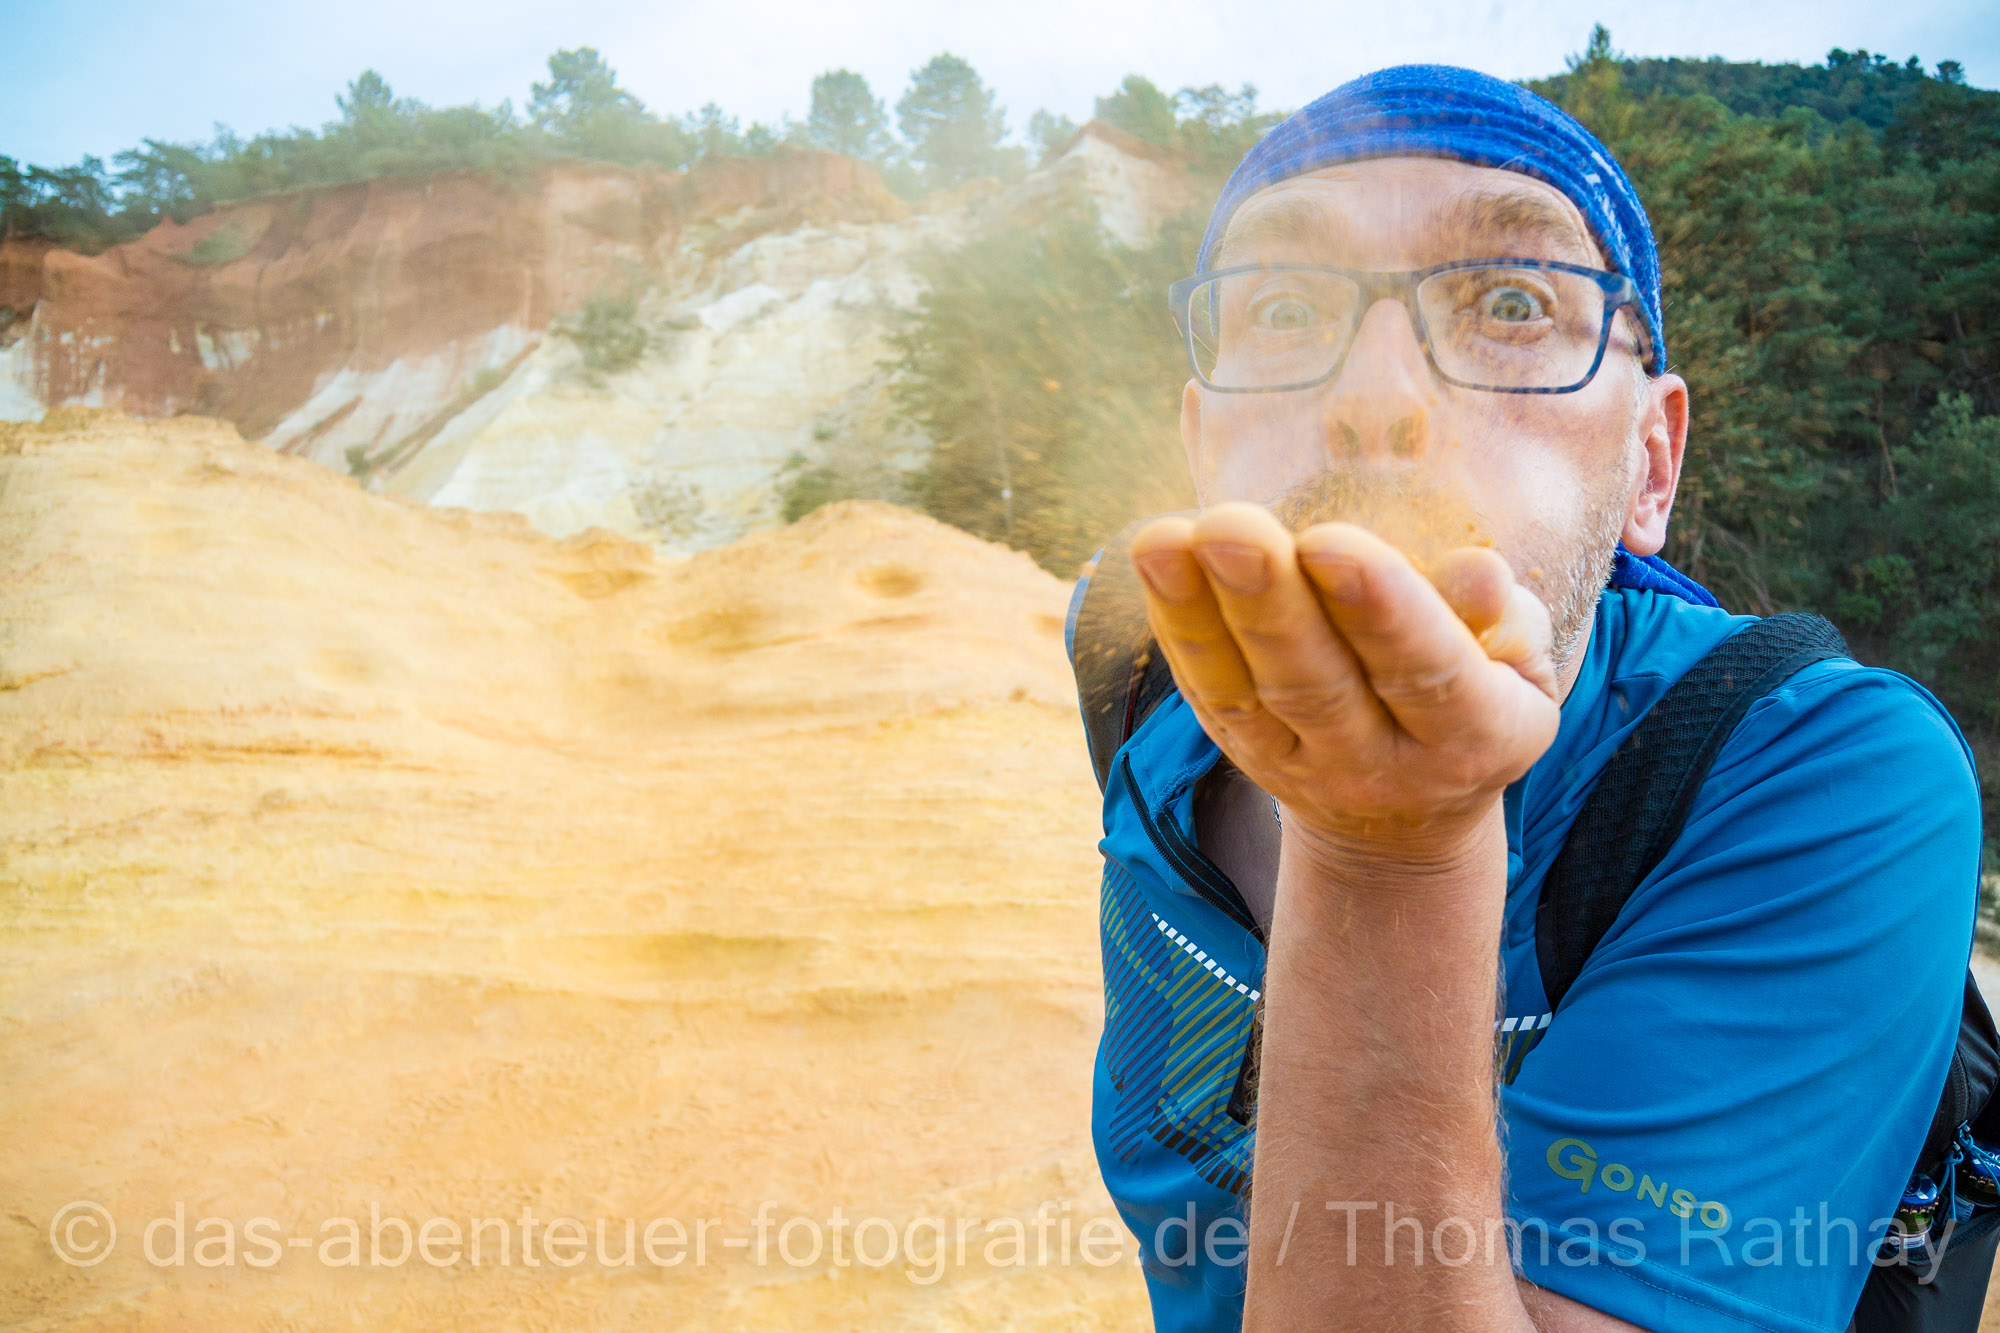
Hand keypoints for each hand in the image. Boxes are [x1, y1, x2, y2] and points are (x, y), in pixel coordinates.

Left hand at [1129, 501, 1559, 860]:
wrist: (1405, 821)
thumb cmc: (1478, 699)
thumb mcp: (1520, 669)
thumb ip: (1505, 622)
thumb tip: (1479, 573)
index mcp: (1476, 734)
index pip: (1428, 671)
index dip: (1380, 610)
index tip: (1329, 542)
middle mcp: (1383, 762)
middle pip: (1318, 686)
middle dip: (1270, 604)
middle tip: (1230, 529)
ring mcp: (1304, 765)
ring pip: (1247, 695)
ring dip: (1201, 614)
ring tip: (1164, 541)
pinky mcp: (1245, 754)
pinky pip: (1208, 693)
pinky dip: (1177, 628)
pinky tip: (1156, 561)